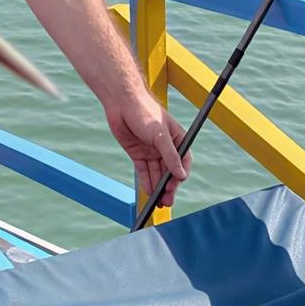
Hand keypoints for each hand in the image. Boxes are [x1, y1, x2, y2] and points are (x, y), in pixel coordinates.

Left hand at [105, 90, 190, 207]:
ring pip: (157, 173)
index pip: (183, 160)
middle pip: (169, 170)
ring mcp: (151, 150)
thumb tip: (180, 175)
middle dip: (169, 186)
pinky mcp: (137, 153)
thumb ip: (170, 156)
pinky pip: (144, 170)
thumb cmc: (145, 112)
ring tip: (159, 202)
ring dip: (158, 187)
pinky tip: (149, 192)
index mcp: (176, 139)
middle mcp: (165, 146)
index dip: (181, 174)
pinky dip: (147, 181)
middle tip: (167, 201)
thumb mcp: (160, 135)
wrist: (121, 103)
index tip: (176, 185)